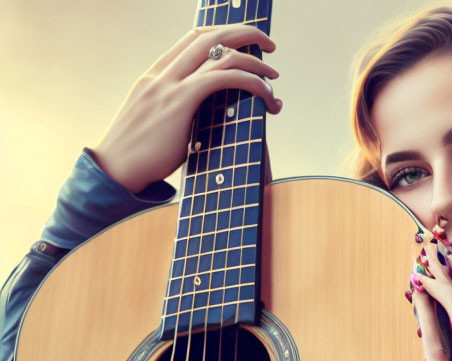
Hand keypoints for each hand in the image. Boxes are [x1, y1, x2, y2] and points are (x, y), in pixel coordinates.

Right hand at [91, 25, 280, 193]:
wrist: (114, 172)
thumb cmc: (139, 158)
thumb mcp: (159, 125)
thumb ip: (181, 113)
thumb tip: (210, 122)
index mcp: (155, 75)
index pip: (192, 39)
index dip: (222, 34)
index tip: (245, 42)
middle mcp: (162, 73)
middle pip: (209, 36)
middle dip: (244, 33)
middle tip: (270, 45)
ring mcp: (169, 85)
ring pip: (220, 54)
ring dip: (254, 61)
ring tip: (273, 76)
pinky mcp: (179, 102)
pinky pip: (222, 78)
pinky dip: (250, 81)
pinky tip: (265, 94)